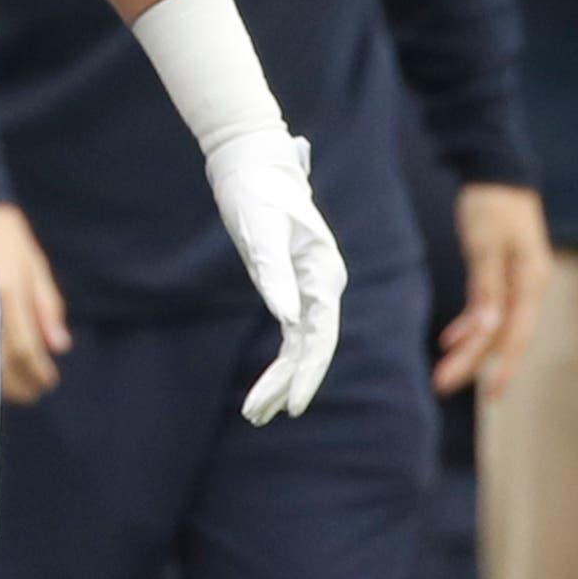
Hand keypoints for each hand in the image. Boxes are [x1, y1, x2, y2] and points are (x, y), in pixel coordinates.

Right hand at [0, 199, 69, 402]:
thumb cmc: (2, 234)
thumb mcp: (33, 263)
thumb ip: (47, 305)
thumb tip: (59, 346)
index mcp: (9, 291)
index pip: (24, 348)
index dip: (36, 371)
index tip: (47, 383)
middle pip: (1, 361)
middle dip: (19, 383)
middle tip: (32, 394)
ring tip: (13, 389)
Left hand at [206, 127, 346, 423]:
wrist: (253, 162)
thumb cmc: (257, 192)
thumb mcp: (262, 232)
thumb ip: (274, 274)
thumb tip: (287, 317)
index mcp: (325, 273)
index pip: (320, 335)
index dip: (307, 372)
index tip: (292, 404)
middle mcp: (323, 284)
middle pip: (311, 346)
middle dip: (287, 383)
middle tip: (259, 416)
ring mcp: (309, 288)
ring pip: (300, 346)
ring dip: (279, 380)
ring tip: (255, 415)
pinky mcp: (290, 287)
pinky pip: (289, 335)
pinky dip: (276, 363)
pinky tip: (262, 390)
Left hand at [436, 182, 550, 398]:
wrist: (497, 172)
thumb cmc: (491, 205)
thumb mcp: (486, 246)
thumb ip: (487, 288)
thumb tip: (487, 328)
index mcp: (531, 281)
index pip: (516, 334)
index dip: (502, 366)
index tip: (490, 394)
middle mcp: (529, 287)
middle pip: (502, 335)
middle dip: (472, 362)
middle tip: (441, 384)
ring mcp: (518, 283)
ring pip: (494, 326)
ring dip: (469, 348)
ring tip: (443, 372)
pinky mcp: (503, 276)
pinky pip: (488, 309)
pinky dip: (469, 325)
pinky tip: (450, 340)